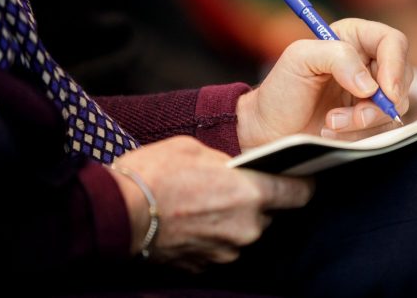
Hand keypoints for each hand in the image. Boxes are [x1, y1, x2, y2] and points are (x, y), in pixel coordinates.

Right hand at [109, 136, 313, 271]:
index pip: (300, 193)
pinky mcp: (207, 266)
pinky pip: (222, 247)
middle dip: (257, 200)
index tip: (301, 178)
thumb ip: (229, 163)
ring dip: (233, 219)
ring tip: (205, 202)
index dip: (302, 183)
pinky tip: (194, 219)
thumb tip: (239, 170)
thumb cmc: (155, 173)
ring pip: (245, 231)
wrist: (114, 213)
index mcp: (252, 193)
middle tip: (231, 186)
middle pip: (269, 214)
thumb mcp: (196, 149)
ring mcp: (227, 251)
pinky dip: (214, 235)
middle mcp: (247, 227)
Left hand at [236, 18, 412, 147]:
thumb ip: (337, 57)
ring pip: (395, 106)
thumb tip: (369, 84)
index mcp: (353, 38)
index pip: (392, 42)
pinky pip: (383, 128)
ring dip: (364, 120)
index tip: (385, 91)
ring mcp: (370, 93)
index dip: (395, 64)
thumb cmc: (280, 90)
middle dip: (381, 101)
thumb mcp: (299, 59)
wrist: (268, 130)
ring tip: (331, 123)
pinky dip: (360, 134)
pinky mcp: (368, 119)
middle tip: (356, 116)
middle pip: (401, 76)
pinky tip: (332, 132)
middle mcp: (366, 63)